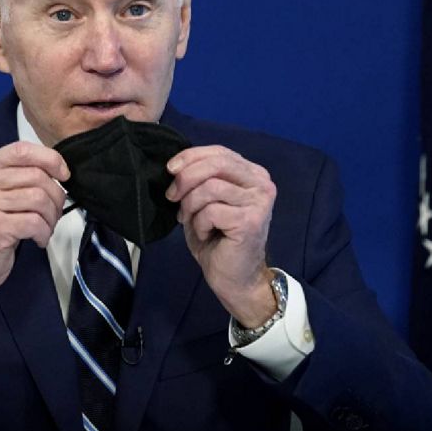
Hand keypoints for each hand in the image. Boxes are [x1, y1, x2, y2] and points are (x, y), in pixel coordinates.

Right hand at [0, 141, 68, 340]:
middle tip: (53, 213)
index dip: (50, 159)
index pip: (22, 150)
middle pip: (36, 175)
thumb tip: (56, 171)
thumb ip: (15, 178)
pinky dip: (44, 232)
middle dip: (55, 196)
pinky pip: (35, 222)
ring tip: (45, 228)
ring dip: (52, 217)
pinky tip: (38, 239)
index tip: (63, 174)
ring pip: (39, 198)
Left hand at [166, 146, 277, 327]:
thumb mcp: (205, 202)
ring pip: (209, 187)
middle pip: (216, 164)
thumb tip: (176, 166)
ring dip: (191, 206)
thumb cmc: (218, 240)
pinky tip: (205, 234)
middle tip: (172, 197)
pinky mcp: (251, 220)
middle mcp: (262, 183)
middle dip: (186, 178)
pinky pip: (210, 211)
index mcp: (252, 174)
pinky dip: (199, 223)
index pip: (220, 152)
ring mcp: (259, 201)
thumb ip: (199, 180)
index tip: (170, 169)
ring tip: (191, 221)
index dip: (191, 156)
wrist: (235, 278)